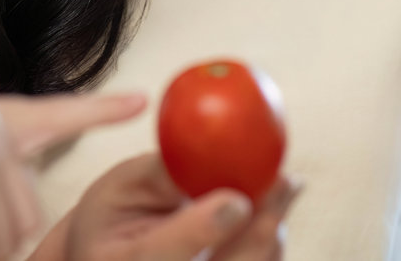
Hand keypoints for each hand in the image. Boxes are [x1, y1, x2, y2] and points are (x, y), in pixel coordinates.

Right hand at [39, 153, 300, 260]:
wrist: (114, 250)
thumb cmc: (115, 214)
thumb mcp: (121, 185)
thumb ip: (160, 173)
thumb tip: (207, 150)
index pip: (158, 254)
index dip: (200, 230)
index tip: (235, 201)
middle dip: (258, 231)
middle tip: (284, 183)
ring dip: (272, 232)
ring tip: (285, 185)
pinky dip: (271, 240)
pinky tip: (276, 204)